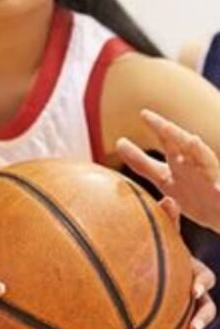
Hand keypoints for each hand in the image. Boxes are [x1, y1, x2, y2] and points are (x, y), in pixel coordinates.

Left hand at [117, 109, 219, 230]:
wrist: (219, 215)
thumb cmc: (192, 193)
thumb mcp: (164, 178)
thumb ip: (142, 162)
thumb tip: (119, 142)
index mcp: (179, 162)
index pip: (167, 141)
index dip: (157, 127)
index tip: (143, 113)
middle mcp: (194, 166)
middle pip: (185, 146)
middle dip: (175, 135)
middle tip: (163, 125)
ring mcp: (210, 179)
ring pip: (206, 161)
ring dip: (199, 151)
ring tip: (192, 141)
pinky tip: (218, 188)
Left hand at [156, 197, 215, 328]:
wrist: (158, 276)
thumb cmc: (162, 255)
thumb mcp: (165, 240)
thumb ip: (167, 223)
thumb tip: (167, 197)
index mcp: (193, 274)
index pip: (204, 278)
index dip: (201, 283)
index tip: (193, 290)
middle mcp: (196, 296)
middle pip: (205, 311)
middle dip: (200, 321)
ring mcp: (190, 315)